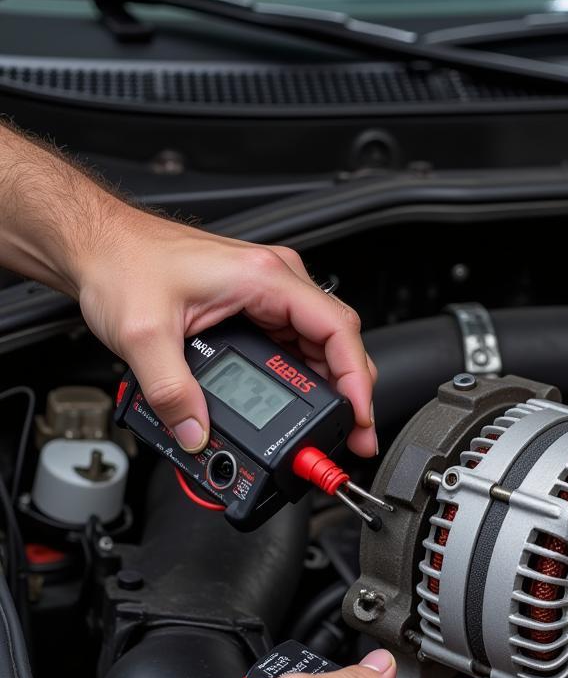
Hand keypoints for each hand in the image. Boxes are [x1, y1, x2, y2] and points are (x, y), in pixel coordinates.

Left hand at [75, 210, 377, 456]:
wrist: (100, 243)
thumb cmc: (123, 263)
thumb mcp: (142, 335)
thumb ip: (171, 393)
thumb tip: (196, 434)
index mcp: (264, 277)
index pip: (336, 329)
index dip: (355, 377)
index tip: (357, 414)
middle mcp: (275, 279)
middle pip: (338, 339)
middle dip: (351, 390)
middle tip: (352, 434)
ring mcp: (268, 291)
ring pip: (321, 343)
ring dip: (330, 385)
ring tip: (330, 426)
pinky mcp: (256, 304)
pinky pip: (297, 342)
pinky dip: (305, 375)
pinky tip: (299, 402)